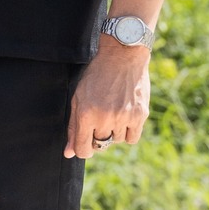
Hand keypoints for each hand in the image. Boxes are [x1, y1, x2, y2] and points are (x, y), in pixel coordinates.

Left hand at [65, 40, 150, 158]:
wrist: (122, 57)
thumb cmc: (96, 76)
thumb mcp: (78, 98)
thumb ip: (73, 126)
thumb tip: (69, 153)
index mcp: (86, 113)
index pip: (83, 149)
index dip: (82, 150)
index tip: (85, 144)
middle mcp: (104, 118)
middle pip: (99, 145)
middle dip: (97, 135)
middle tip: (100, 116)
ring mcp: (123, 117)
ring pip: (116, 140)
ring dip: (113, 131)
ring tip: (113, 110)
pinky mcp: (139, 116)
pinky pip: (131, 138)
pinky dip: (128, 132)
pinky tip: (125, 115)